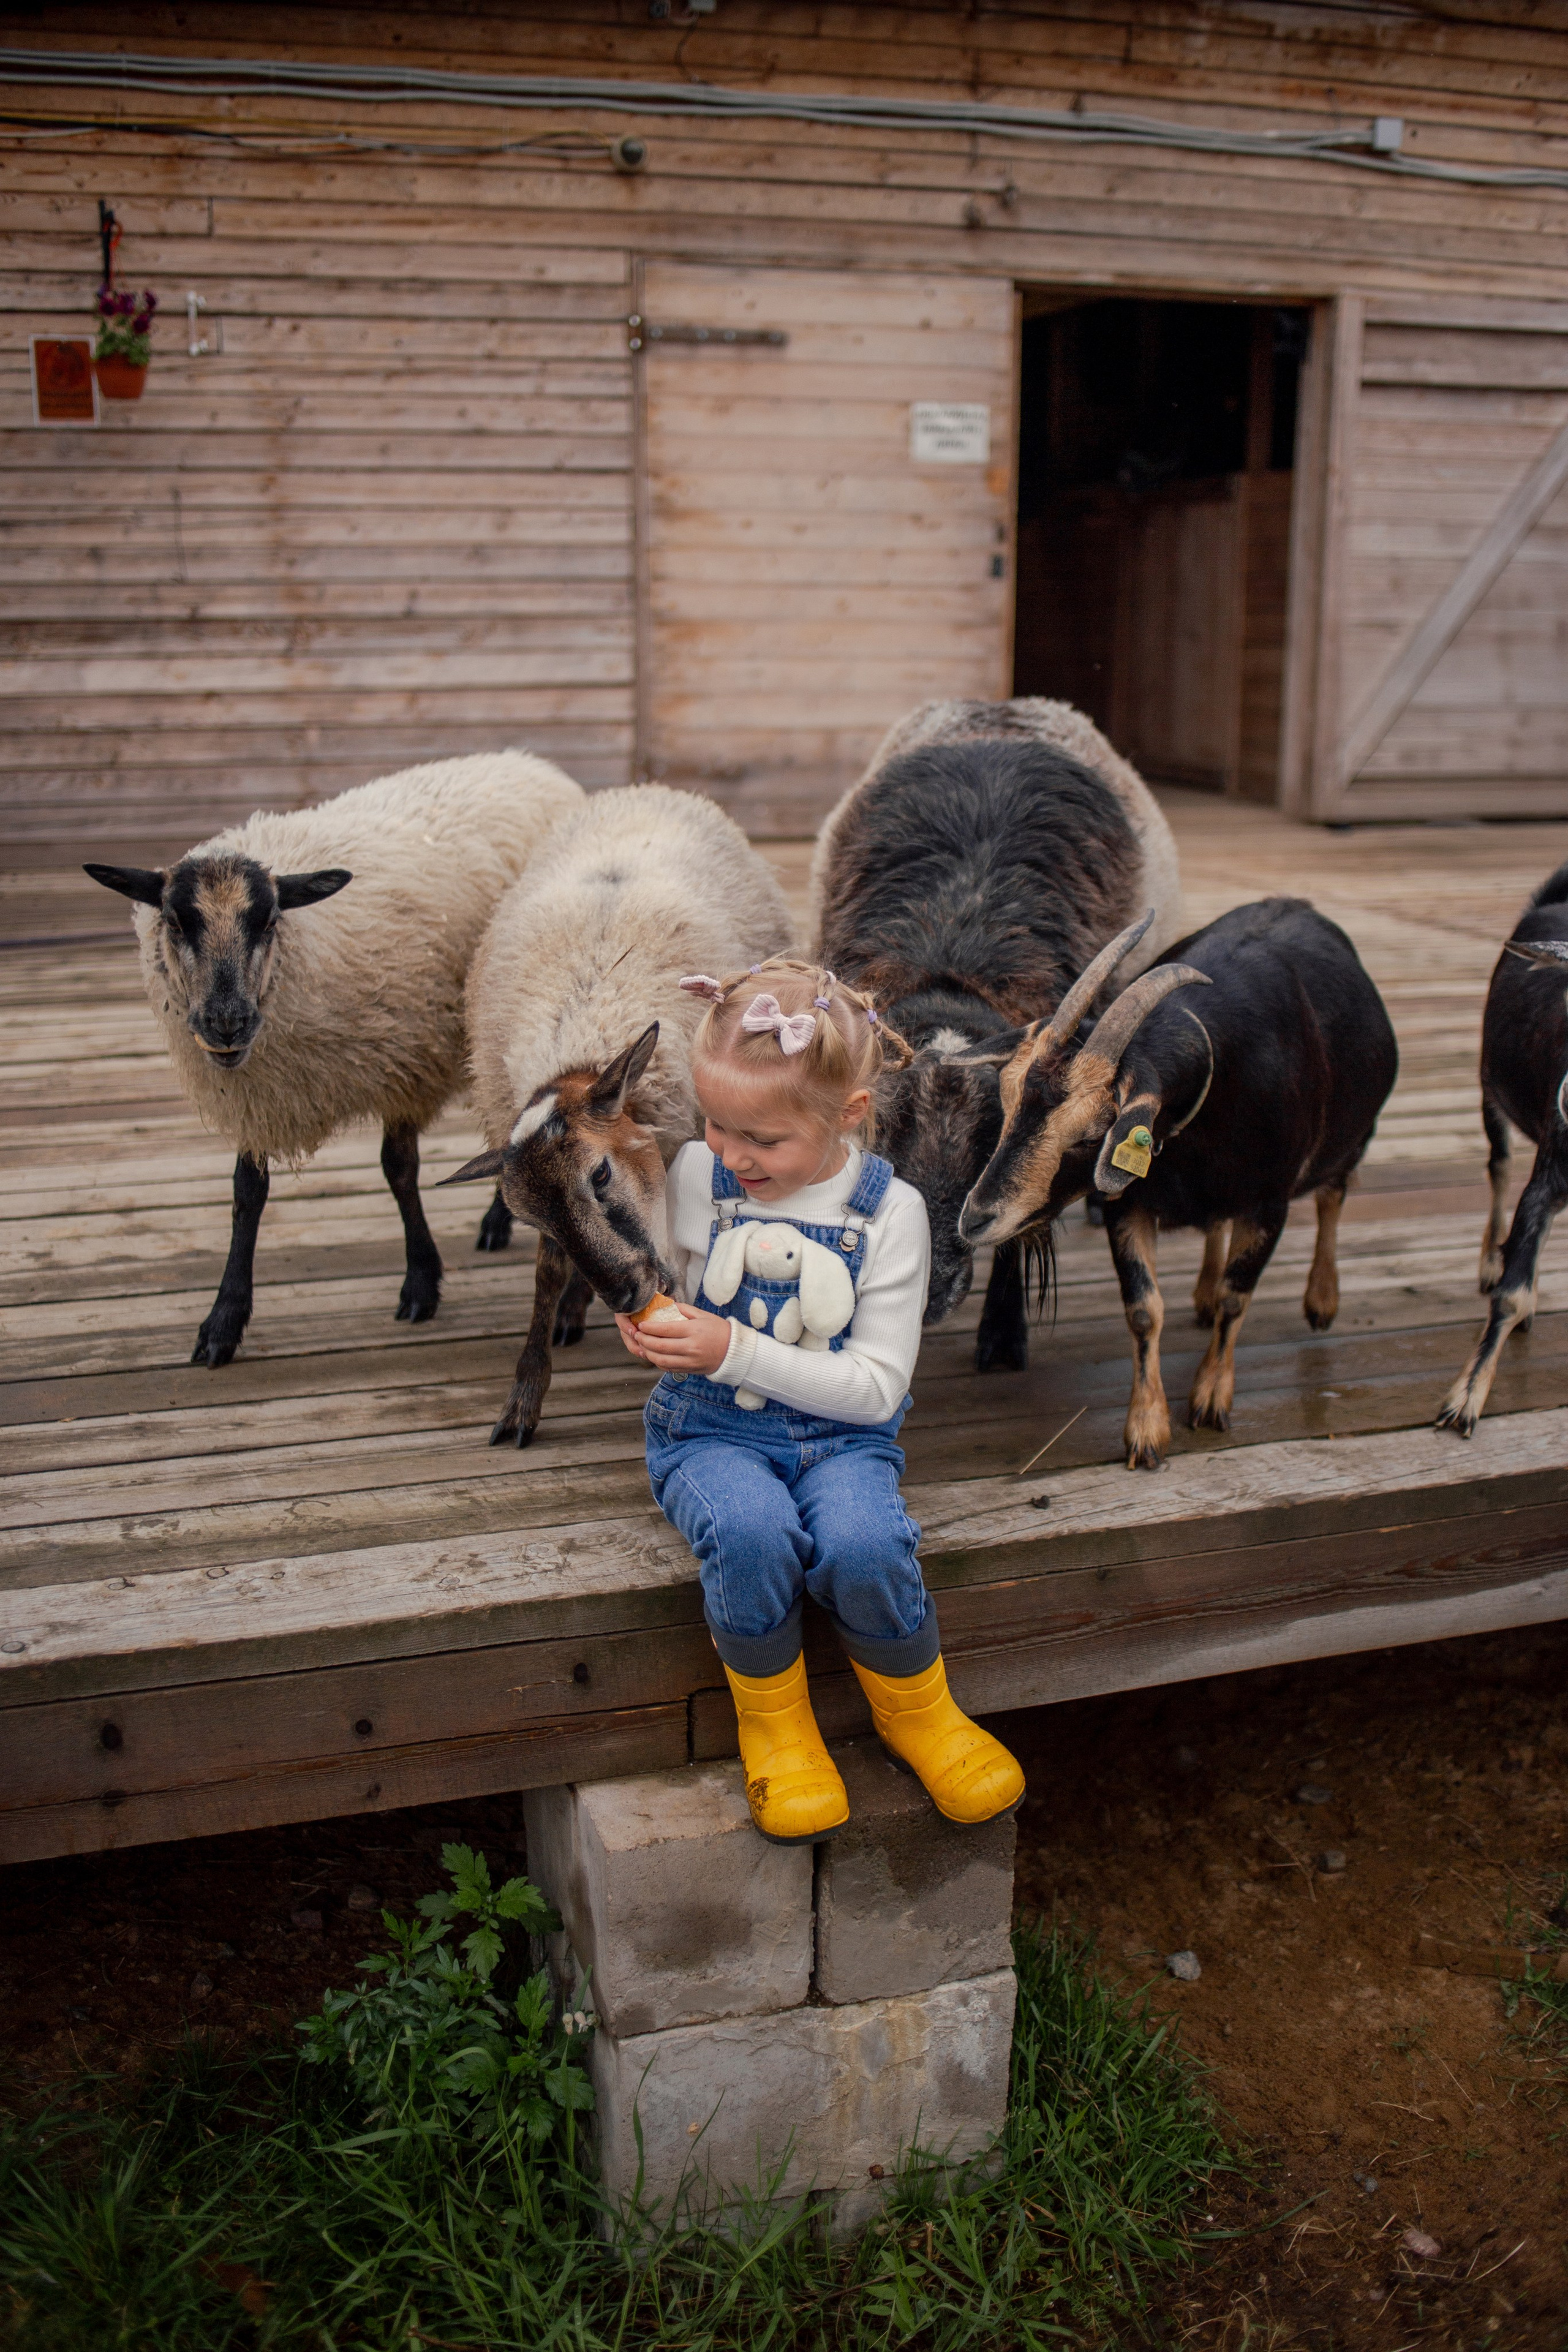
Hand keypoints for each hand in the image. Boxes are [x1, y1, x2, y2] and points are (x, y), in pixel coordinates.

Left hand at [613, 1301, 732, 1376]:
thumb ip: (683, 1309)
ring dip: (648, 1353)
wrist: (734, 1351)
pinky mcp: (689, 1370)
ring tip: (642, 1346)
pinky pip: (668, 1368)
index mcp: (693, 1331)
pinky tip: (653, 1355)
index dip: (649, 1328)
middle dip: (644, 1341)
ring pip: (661, 1360)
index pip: (666, 1330)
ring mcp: (689, 1361)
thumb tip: (666, 1304)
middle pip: (660, 1346)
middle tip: (637, 1335)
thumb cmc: (719, 1330)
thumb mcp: (703, 1315)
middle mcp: (690, 1347)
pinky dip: (657, 1362)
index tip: (641, 1325)